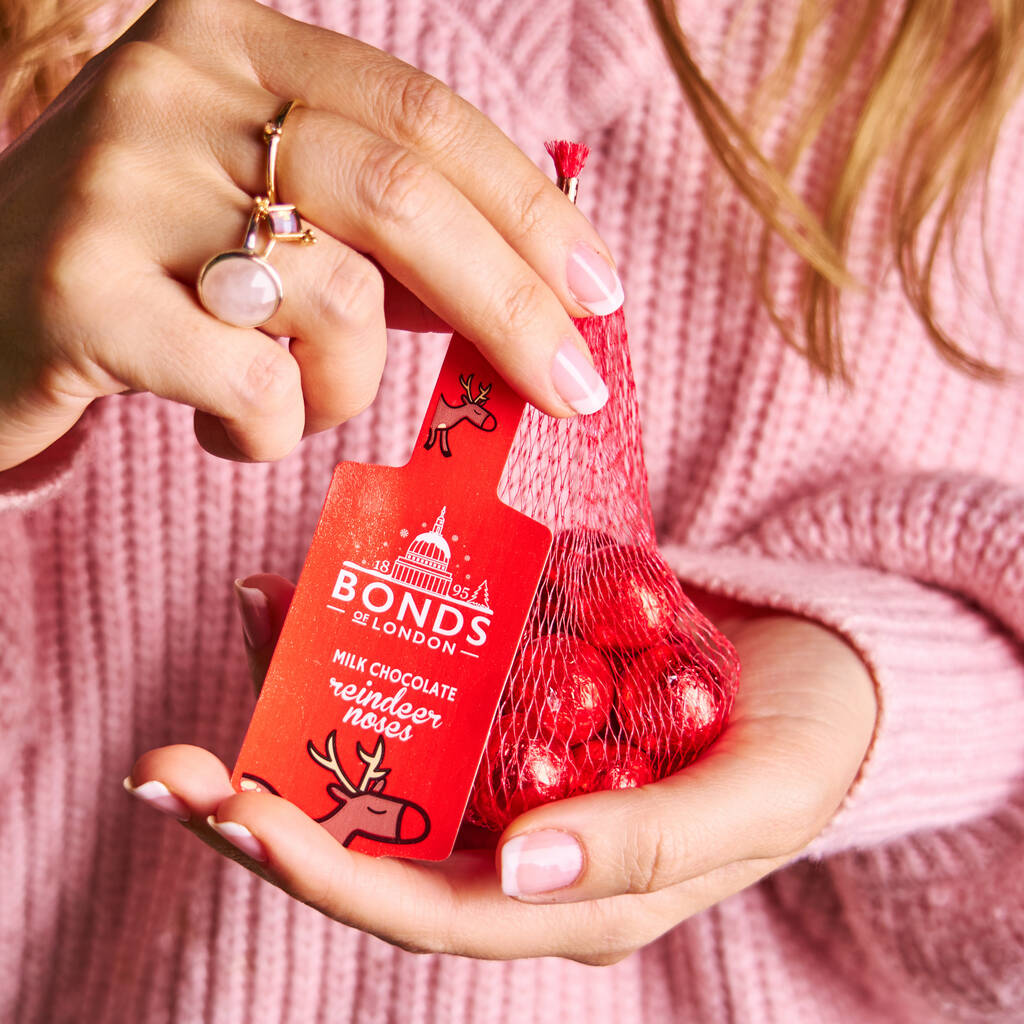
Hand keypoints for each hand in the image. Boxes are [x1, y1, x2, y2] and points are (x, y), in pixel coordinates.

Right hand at [0, 0, 619, 470]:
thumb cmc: (149, 270)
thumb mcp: (262, 214)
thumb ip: (378, 232)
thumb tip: (525, 288)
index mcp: (234, 43)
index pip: (424, 117)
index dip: (530, 211)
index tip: (598, 292)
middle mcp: (174, 90)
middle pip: (402, 198)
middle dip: (513, 308)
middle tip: (570, 389)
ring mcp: (119, 186)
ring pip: (335, 303)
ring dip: (348, 389)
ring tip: (298, 404)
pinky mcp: (79, 292)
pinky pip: (255, 386)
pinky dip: (270, 431)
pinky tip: (226, 426)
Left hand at [125, 576, 877, 963]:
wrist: (827, 665)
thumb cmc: (807, 743)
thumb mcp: (755, 801)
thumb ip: (648, 846)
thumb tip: (521, 866)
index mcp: (572, 892)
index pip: (427, 908)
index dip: (331, 875)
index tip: (246, 816)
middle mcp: (523, 840)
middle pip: (376, 845)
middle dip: (271, 813)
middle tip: (172, 770)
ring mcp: (514, 765)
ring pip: (385, 757)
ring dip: (306, 706)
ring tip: (247, 629)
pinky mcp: (519, 697)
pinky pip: (425, 680)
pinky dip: (369, 642)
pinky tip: (318, 589)